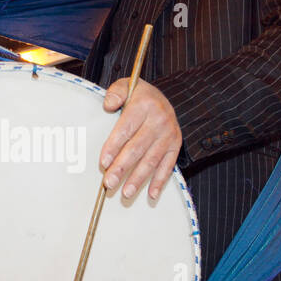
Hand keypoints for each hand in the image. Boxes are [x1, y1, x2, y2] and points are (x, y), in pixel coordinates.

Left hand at [99, 78, 182, 200]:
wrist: (168, 97)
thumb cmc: (141, 96)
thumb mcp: (128, 85)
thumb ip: (116, 93)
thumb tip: (108, 106)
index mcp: (144, 105)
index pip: (126, 128)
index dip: (114, 146)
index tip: (103, 162)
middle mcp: (159, 120)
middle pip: (137, 148)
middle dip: (122, 167)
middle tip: (109, 183)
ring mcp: (169, 134)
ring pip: (152, 160)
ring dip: (138, 179)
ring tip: (126, 193)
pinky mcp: (176, 145)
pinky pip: (168, 166)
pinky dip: (160, 182)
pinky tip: (150, 195)